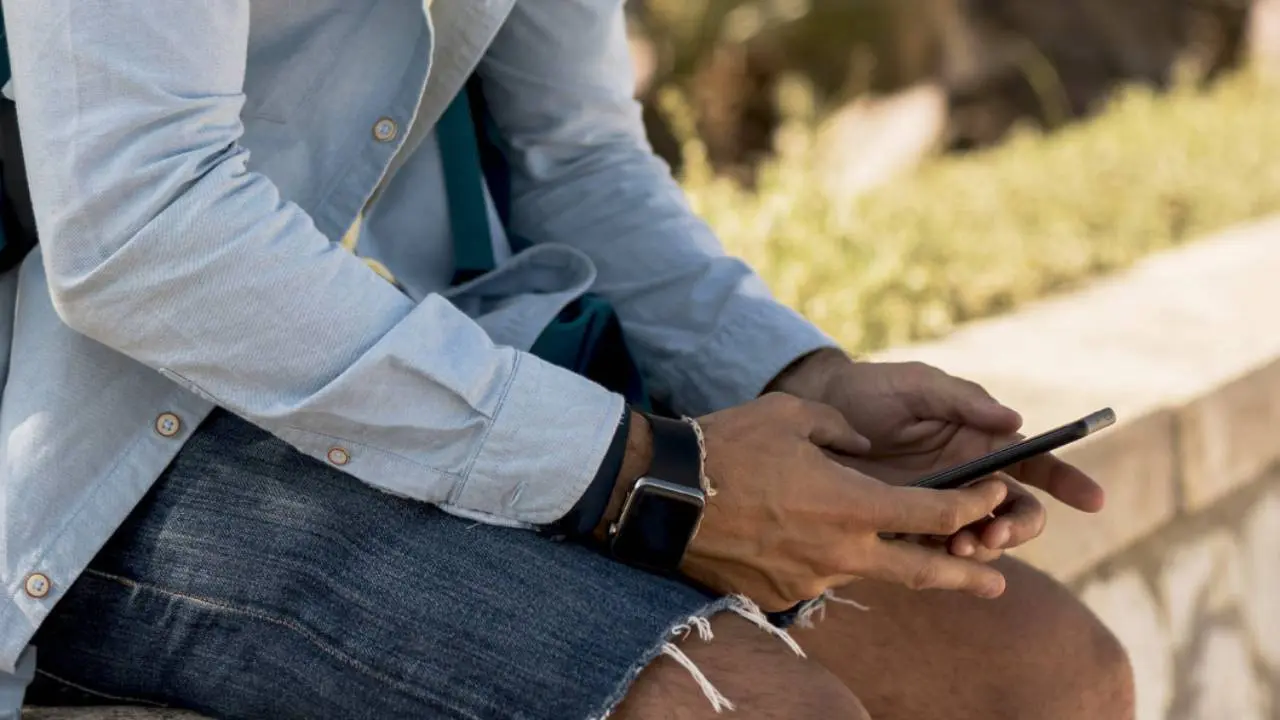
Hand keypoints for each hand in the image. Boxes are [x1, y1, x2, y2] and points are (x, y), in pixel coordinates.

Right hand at [677, 393, 1012, 611]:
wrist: (665, 493)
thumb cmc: (730, 445)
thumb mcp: (794, 415)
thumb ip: (841, 431)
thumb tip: (860, 448)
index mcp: (854, 503)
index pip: (936, 513)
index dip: (973, 505)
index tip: (992, 496)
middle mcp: (842, 551)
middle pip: (922, 571)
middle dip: (966, 574)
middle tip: (996, 582)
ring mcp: (811, 578)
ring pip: (865, 571)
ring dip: (881, 558)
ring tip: (880, 545)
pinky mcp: (780, 594)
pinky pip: (816, 578)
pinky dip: (823, 561)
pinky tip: (799, 539)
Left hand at [769, 349, 1104, 559]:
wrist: (815, 414)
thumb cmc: (871, 392)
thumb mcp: (916, 386)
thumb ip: (963, 400)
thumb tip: (1014, 420)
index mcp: (982, 440)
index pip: (1036, 462)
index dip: (1068, 481)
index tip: (1092, 499)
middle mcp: (970, 476)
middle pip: (1017, 511)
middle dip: (1017, 528)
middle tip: (994, 533)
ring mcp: (941, 504)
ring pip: (984, 537)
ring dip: (984, 546)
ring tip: (961, 544)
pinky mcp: (908, 525)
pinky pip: (939, 550)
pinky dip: (947, 557)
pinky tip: (935, 551)